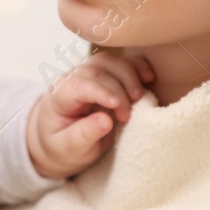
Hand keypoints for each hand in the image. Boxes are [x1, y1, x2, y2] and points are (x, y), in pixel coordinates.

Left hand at [27, 49, 155, 177]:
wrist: (62, 139)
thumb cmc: (63, 145)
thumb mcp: (67, 149)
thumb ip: (82, 135)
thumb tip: (106, 121)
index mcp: (59, 95)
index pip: (79, 84)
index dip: (100, 91)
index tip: (118, 105)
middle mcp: (73, 78)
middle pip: (97, 69)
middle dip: (119, 87)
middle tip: (129, 114)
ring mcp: (90, 72)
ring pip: (111, 61)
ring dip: (130, 74)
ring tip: (140, 97)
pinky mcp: (106, 74)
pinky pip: (122, 62)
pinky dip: (138, 66)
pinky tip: (149, 77)